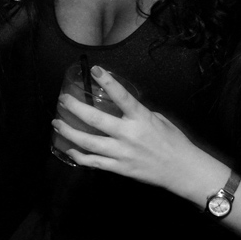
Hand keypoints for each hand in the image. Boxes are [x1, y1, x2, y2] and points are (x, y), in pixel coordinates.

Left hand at [51, 65, 226, 206]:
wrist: (183, 170)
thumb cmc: (173, 141)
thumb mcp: (158, 119)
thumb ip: (137, 113)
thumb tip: (118, 107)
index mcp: (141, 118)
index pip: (122, 96)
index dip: (107, 81)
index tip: (93, 69)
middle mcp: (129, 134)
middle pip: (95, 119)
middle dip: (75, 108)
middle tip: (62, 100)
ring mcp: (122, 153)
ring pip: (88, 142)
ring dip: (69, 132)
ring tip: (57, 123)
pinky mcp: (120, 168)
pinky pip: (94, 162)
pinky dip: (79, 156)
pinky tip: (69, 149)